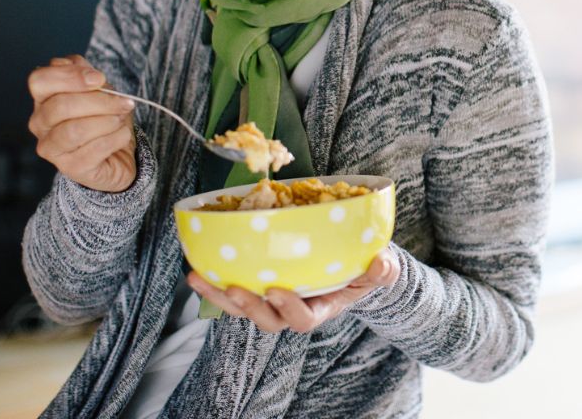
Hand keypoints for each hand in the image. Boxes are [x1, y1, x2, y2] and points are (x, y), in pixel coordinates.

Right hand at [27, 54, 136, 192]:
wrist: (117, 154)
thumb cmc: (104, 117)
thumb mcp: (99, 90)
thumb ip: (87, 75)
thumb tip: (84, 71)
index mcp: (43, 99)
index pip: (39, 80)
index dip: (69, 76)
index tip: (99, 78)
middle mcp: (40, 124)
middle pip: (61, 106)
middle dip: (100, 101)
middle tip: (125, 102)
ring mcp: (52, 149)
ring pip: (75, 130)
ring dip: (107, 121)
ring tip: (121, 119)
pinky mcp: (71, 168)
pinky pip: (95, 150)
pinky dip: (116, 138)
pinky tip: (122, 135)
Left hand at [186, 248, 400, 333]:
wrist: (353, 266)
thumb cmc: (364, 270)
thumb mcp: (380, 270)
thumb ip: (382, 270)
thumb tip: (381, 262)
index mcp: (321, 309)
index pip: (302, 320)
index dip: (289, 309)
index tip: (278, 290)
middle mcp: (293, 309)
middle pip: (267, 320)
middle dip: (248, 307)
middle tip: (234, 288)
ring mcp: (274, 299)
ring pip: (243, 306)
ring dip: (219, 295)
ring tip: (198, 278)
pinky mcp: (260, 285)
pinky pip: (235, 289)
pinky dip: (215, 281)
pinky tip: (198, 269)